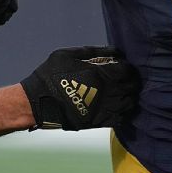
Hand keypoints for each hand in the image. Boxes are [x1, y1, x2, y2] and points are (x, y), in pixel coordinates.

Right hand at [20, 46, 140, 130]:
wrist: (38, 102)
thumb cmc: (50, 75)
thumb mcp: (67, 54)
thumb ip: (92, 51)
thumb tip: (113, 50)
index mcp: (99, 73)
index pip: (126, 70)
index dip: (129, 67)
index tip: (126, 67)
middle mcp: (105, 91)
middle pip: (131, 86)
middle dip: (133, 81)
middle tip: (129, 79)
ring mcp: (103, 108)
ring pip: (129, 102)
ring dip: (130, 96)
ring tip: (126, 93)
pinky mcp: (98, 121)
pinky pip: (120, 118)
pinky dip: (125, 112)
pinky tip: (121, 107)